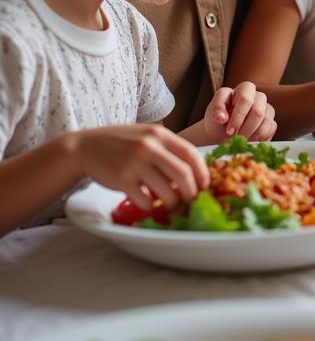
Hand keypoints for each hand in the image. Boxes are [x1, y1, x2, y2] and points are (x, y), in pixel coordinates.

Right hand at [69, 124, 209, 212]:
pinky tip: (151, 206)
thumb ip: (167, 148)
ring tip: (173, 206)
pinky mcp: (122, 180)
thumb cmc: (120, 143)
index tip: (205, 185)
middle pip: (183, 175)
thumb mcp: (146, 136)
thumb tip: (192, 172)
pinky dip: (152, 207)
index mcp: (159, 134)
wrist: (84, 147)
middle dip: (192, 192)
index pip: (192, 153)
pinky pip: (145, 200)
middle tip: (191, 200)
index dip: (203, 172)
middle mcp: (149, 147)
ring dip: (174, 203)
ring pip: (167, 191)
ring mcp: (135, 163)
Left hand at [204, 82, 276, 142]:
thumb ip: (216, 111)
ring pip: (266, 120)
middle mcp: (256, 96)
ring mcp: (265, 108)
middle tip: (237, 138)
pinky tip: (250, 141)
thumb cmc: (218, 122)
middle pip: (257, 110)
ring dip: (253, 134)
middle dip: (246, 127)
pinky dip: (261, 137)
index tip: (229, 131)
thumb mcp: (212, 113)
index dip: (238, 115)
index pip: (245, 98)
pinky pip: (271, 127)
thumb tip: (221, 117)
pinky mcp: (271, 120)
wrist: (222, 136)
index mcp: (242, 90)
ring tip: (242, 141)